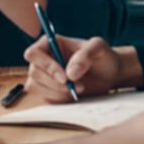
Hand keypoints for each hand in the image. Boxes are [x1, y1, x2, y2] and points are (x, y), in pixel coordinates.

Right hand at [23, 35, 138, 102]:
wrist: (110, 74)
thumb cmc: (103, 56)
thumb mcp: (99, 48)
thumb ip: (85, 55)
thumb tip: (70, 73)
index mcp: (50, 44)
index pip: (33, 53)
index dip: (46, 66)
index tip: (65, 77)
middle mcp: (43, 59)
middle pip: (34, 72)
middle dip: (55, 83)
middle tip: (79, 86)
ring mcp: (43, 76)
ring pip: (35, 86)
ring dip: (57, 92)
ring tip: (78, 89)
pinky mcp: (47, 90)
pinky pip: (44, 97)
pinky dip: (59, 99)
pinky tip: (74, 95)